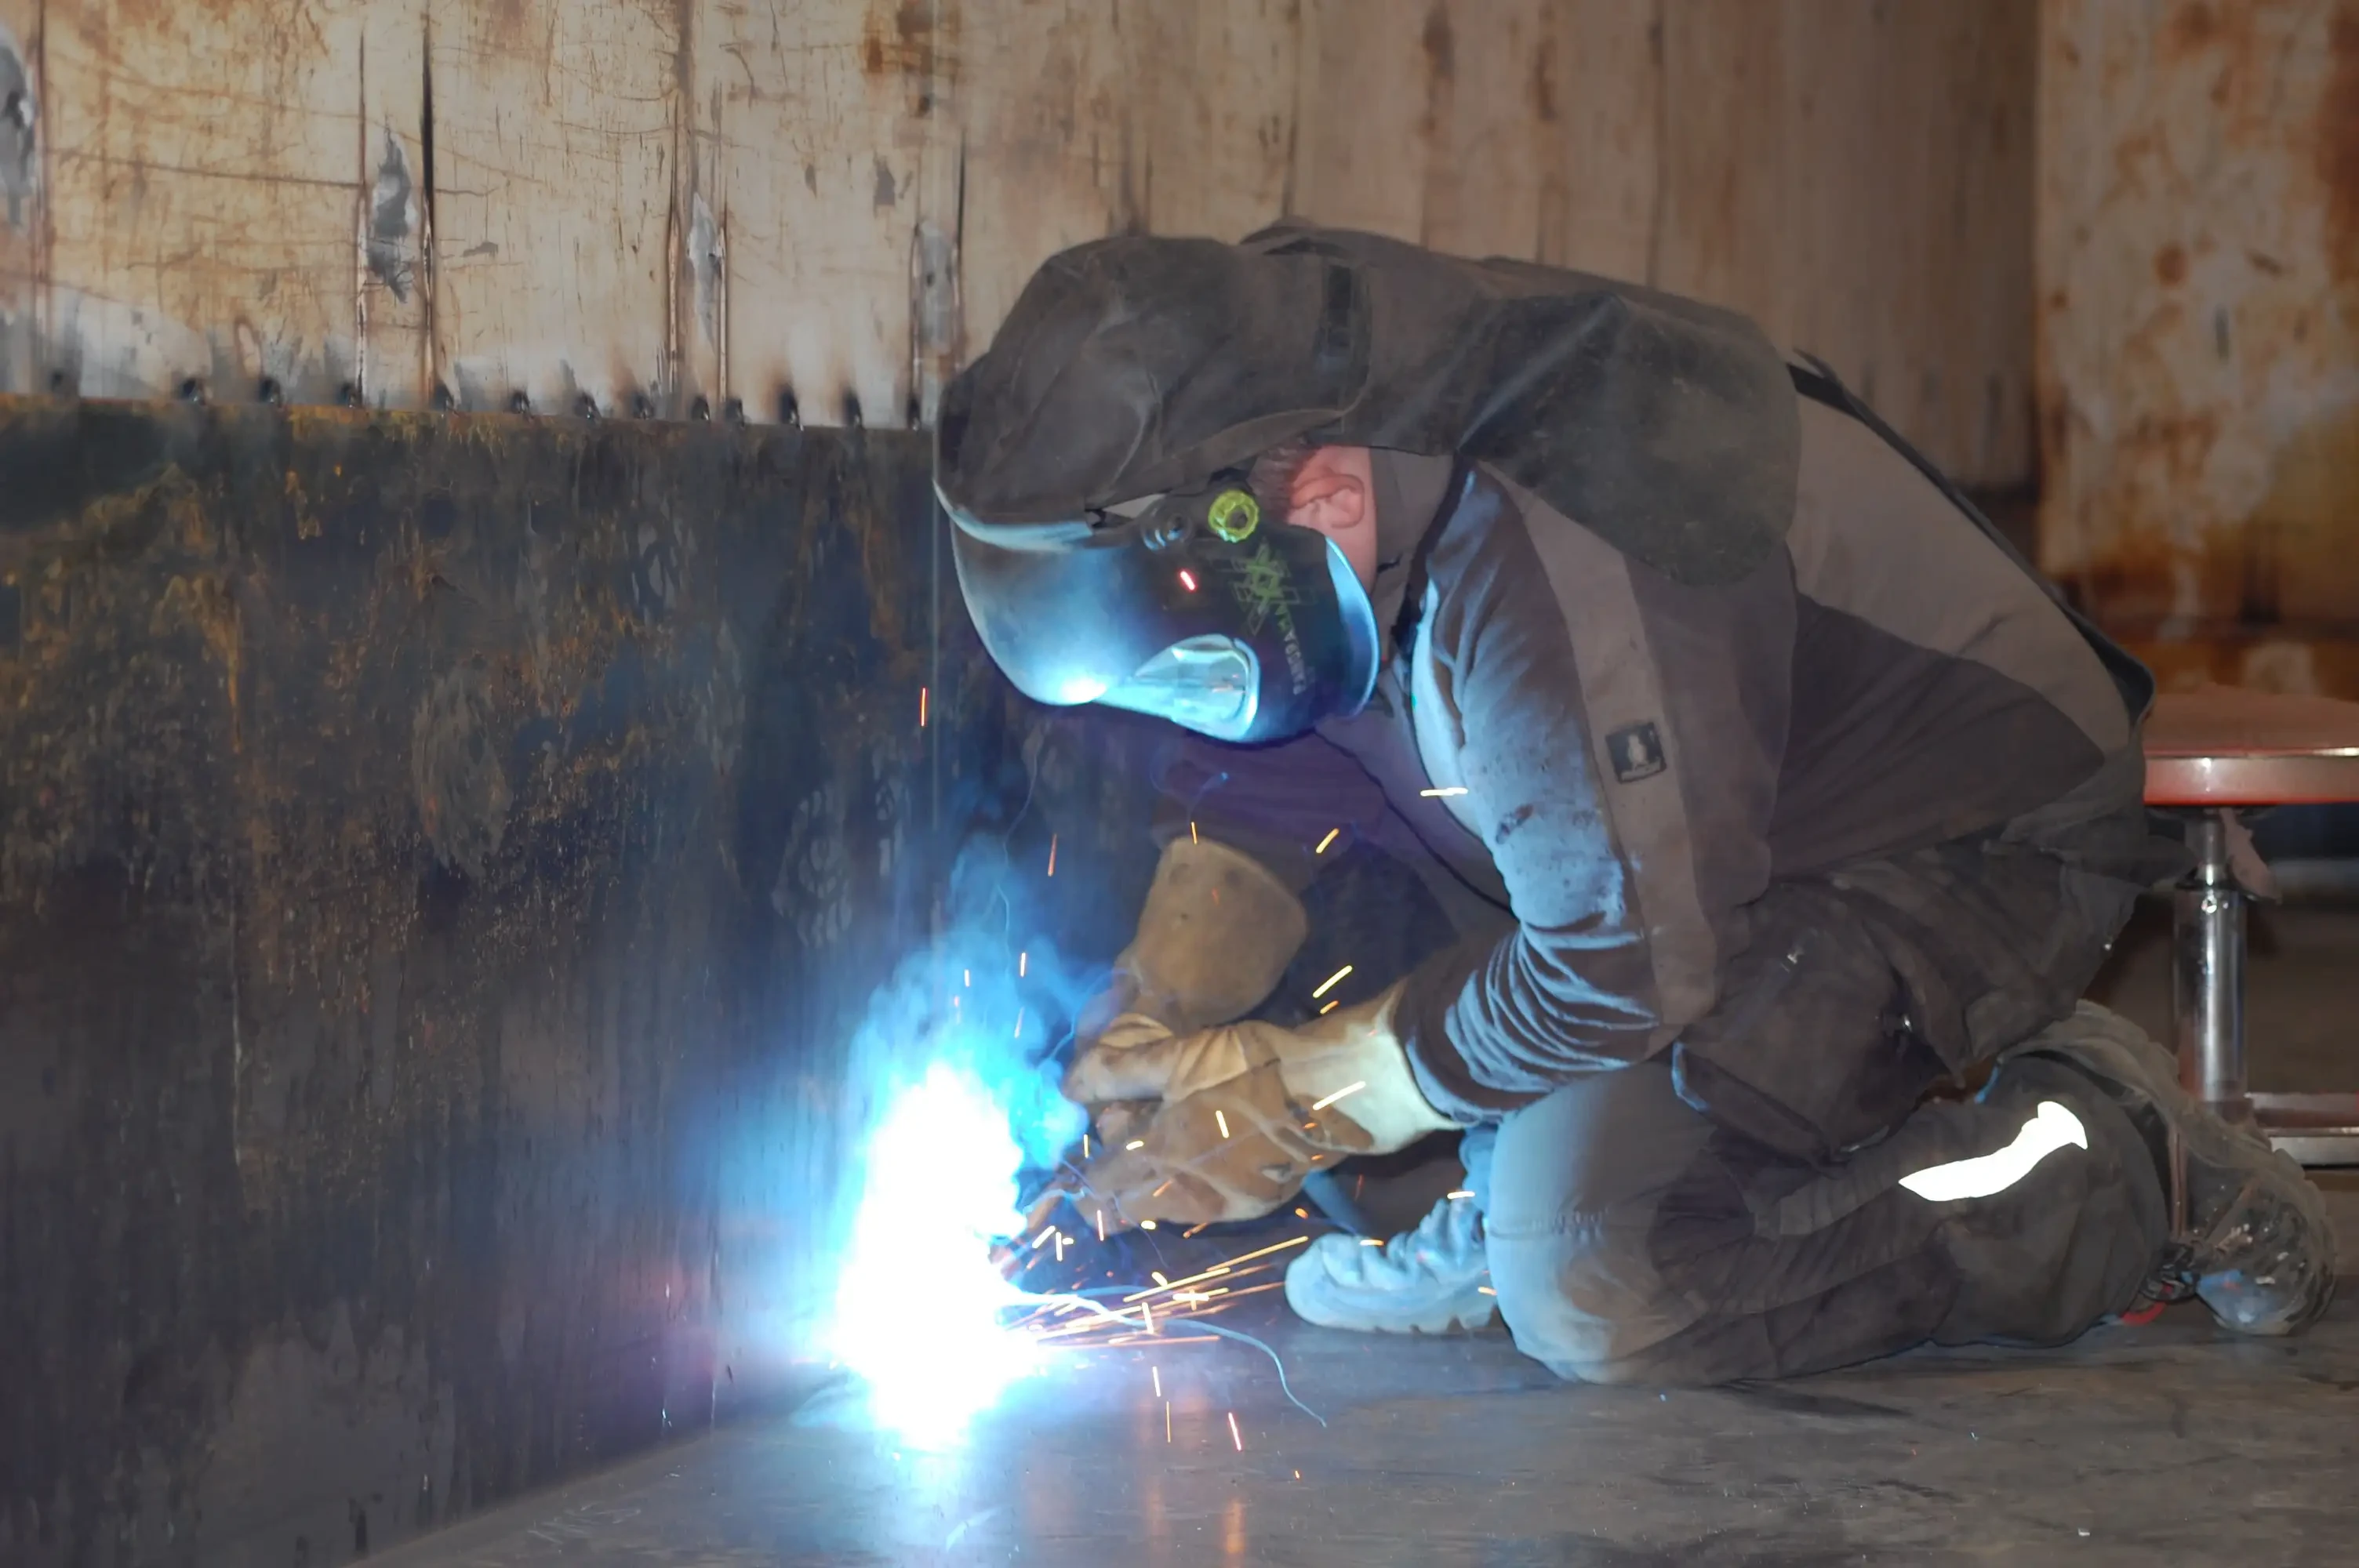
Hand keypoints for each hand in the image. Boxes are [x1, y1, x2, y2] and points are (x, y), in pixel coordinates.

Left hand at [1062, 984, 1452, 1230]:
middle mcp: (1188, 1194)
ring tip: (1157, 1153)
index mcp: (1162, 1157)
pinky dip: (1189, 1193)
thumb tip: (1067, 1087)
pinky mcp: (1258, 1205)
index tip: (1077, 1170)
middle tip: (1114, 1161)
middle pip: (1128, 1213)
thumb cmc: (1253, 1065)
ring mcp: (1226, 1206)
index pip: (1100, 1187)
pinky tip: (1198, 1162)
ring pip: (1166, 1213)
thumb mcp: (1179, 1056)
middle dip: (1110, 1195)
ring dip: (1150, 1192)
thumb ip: (1118, 1073)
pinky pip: (1205, 1210)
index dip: (1082, 1179)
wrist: (1337, 1091)